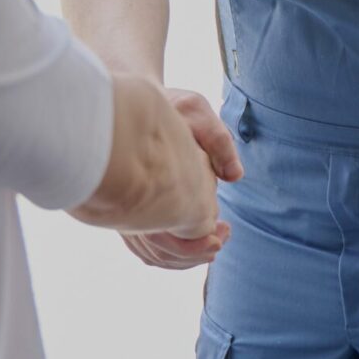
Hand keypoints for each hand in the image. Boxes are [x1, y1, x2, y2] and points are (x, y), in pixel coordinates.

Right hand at [122, 89, 240, 269]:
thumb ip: (218, 140)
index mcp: (144, 175)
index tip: (221, 234)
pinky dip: (169, 253)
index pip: (164, 232)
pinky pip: (142, 245)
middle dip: (191, 254)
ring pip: (148, 251)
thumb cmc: (168, 104)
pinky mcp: (126, 210)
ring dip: (182, 257)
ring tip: (213, 244)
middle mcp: (127, 197)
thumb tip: (235, 176)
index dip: (194, 244)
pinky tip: (194, 244)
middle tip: (219, 243)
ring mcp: (122, 207)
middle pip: (156, 249)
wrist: (136, 100)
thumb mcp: (195, 109)